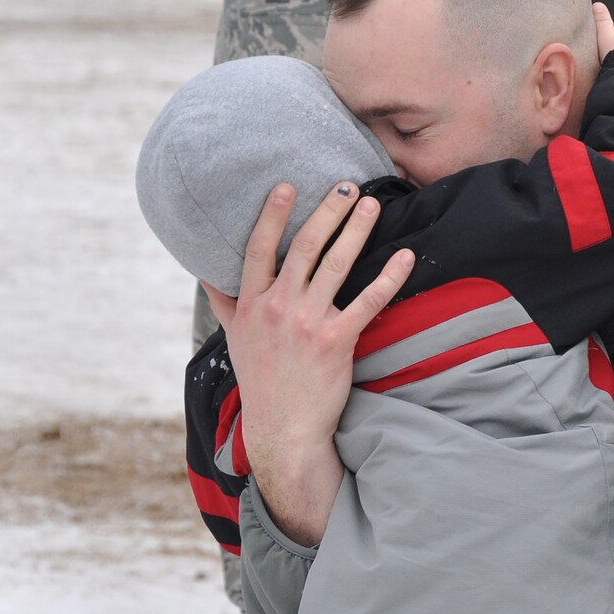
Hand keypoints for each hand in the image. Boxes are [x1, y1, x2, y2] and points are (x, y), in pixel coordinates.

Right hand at [208, 182, 414, 543]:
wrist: (283, 429)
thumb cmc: (262, 381)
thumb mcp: (234, 340)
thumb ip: (225, 303)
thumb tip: (207, 275)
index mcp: (251, 305)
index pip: (259, 249)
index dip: (273, 215)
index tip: (287, 186)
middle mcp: (277, 308)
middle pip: (304, 247)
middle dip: (327, 211)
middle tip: (345, 184)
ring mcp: (307, 323)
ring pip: (336, 265)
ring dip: (357, 230)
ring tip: (372, 205)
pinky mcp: (336, 341)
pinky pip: (368, 300)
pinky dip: (390, 276)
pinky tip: (406, 256)